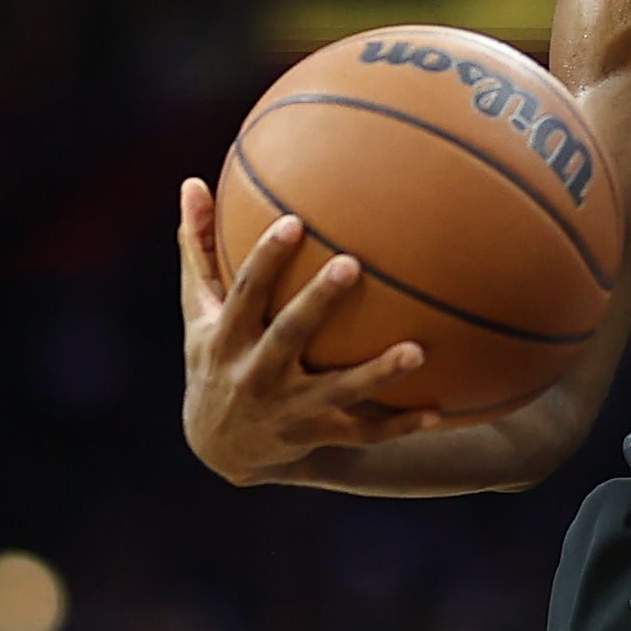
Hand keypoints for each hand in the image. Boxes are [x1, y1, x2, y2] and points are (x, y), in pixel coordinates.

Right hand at [177, 177, 438, 483]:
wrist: (219, 447)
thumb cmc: (216, 357)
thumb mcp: (198, 311)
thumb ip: (199, 250)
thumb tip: (193, 182)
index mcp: (226, 338)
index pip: (244, 292)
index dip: (265, 259)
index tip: (292, 221)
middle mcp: (254, 374)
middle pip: (288, 335)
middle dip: (317, 303)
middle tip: (352, 263)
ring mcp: (285, 410)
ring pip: (335, 391)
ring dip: (376, 374)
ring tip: (418, 350)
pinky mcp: (313, 436)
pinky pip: (360, 433)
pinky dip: (397, 426)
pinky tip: (438, 412)